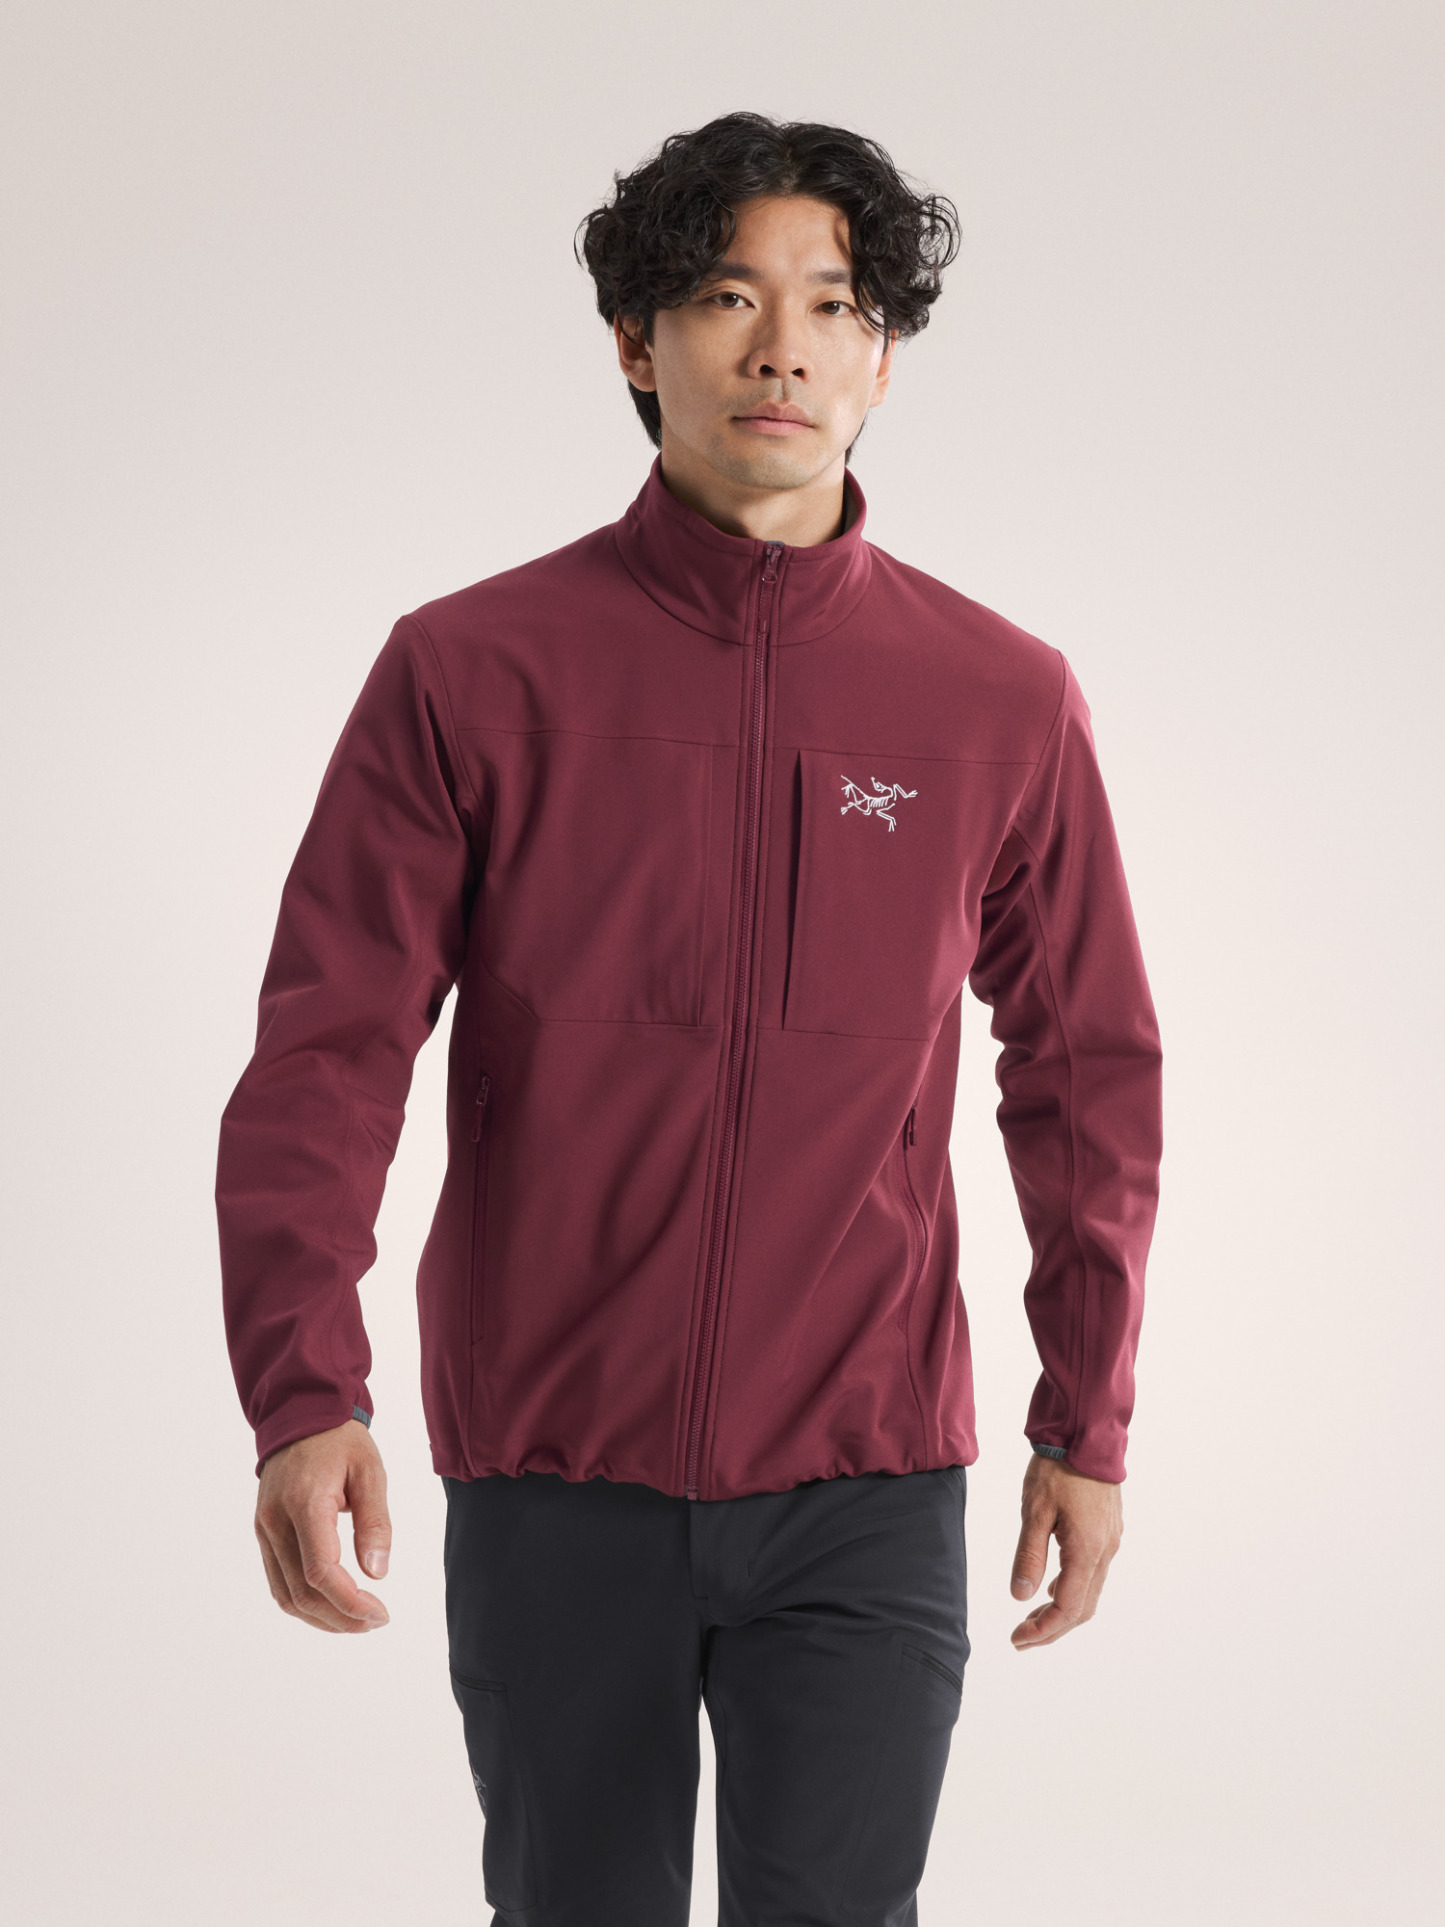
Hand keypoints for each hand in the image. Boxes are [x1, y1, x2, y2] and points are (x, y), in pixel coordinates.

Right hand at [254, 1418, 391, 1633]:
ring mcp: (265, 1530)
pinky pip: (278, 1582)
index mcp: (305, 1502)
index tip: (380, 1612)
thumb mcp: (370, 1471)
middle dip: (342, 1617)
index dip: (350, 1602)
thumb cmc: (340, 1441)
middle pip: (302, 1592)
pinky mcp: (263, 1534)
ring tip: (359, 1622)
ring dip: (322, 1619)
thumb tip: (378, 1573)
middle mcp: (276, 1521)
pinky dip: (304, 1604)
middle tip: (377, 1621)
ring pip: (286, 1596)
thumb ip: (375, 1522)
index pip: (320, 1571)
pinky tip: (332, 1608)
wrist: (299, 1413)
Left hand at [1009, 1451, 1121, 1648]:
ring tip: (1031, 1617)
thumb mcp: (1035, 1511)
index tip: (1018, 1639)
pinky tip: (1052, 1586)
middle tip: (1021, 1637)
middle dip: (1052, 1628)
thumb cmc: (1058, 1467)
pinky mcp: (1108, 1531)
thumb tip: (1021, 1597)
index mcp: (1087, 1550)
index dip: (1044, 1630)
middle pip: (1083, 1608)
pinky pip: (1093, 1573)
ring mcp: (1110, 1541)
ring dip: (1062, 1611)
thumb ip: (1028, 1556)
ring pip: (1090, 1592)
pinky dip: (1072, 1589)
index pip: (1068, 1608)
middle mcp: (1105, 1551)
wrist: (1087, 1433)